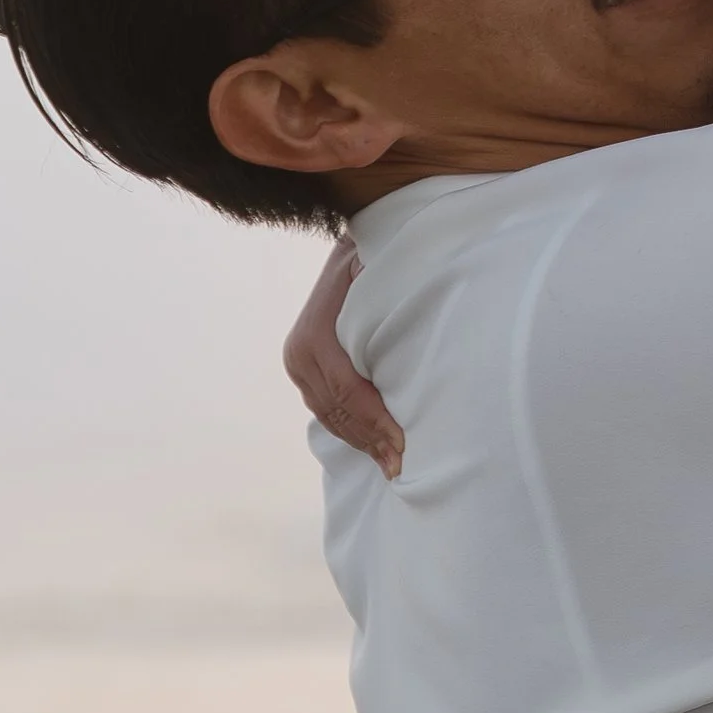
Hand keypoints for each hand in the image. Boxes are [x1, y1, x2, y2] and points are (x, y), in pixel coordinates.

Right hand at [281, 239, 402, 476]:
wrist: (350, 243)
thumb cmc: (377, 257)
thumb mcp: (384, 277)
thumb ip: (392, 313)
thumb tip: (415, 350)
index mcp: (315, 334)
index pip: (348, 391)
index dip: (375, 422)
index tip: (403, 447)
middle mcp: (299, 353)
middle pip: (337, 411)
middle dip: (370, 441)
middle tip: (401, 468)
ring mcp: (297, 362)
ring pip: (329, 415)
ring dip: (360, 441)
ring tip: (390, 464)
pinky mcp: (303, 368)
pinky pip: (325, 407)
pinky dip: (349, 428)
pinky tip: (372, 444)